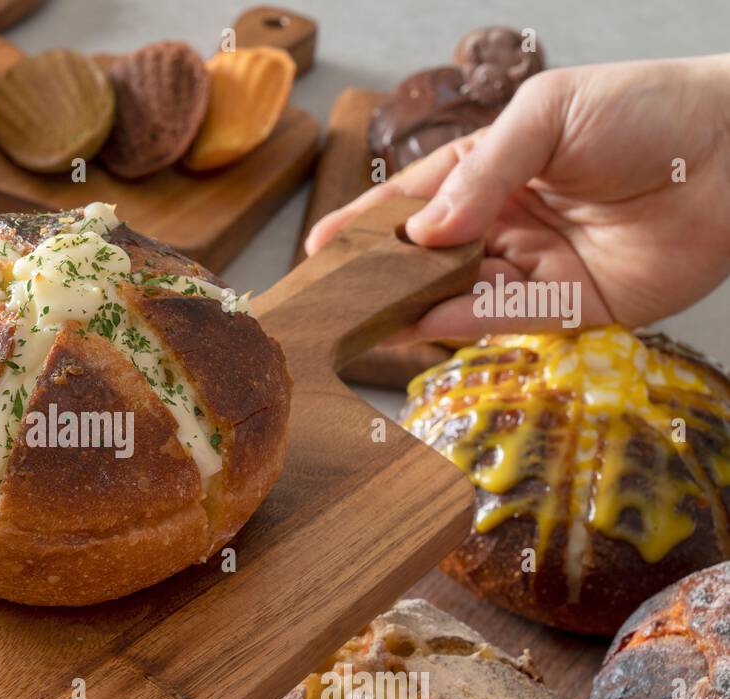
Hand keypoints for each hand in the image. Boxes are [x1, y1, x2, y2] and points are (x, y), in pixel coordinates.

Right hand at [307, 55, 729, 343]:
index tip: (319, 250)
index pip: (415, 201)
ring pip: (463, 293)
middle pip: (431, 257)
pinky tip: (427, 320)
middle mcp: (510, 223)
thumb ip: (481, 173)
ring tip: (368, 313)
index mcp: (495, 170)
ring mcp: (540, 267)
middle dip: (382, 275)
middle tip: (334, 295)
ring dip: (416, 304)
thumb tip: (422, 232)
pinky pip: (513, 319)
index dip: (366, 225)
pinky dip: (468, 322)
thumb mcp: (547, 114)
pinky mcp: (577, 308)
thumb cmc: (648, 109)